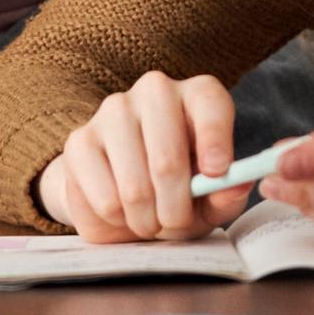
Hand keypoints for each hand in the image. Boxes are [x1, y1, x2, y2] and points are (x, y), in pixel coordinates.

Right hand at [37, 72, 253, 242]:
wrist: (125, 192)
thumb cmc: (181, 189)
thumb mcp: (213, 196)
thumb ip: (226, 193)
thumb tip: (234, 186)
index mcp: (198, 95)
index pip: (210, 104)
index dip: (215, 140)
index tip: (216, 173)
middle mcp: (155, 91)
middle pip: (167, 159)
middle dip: (175, 209)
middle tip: (175, 223)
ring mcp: (113, 111)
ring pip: (134, 186)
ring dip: (146, 220)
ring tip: (149, 221)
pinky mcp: (79, 140)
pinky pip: (104, 198)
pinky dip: (118, 220)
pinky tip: (122, 212)